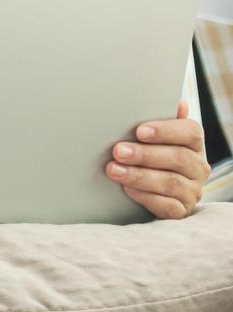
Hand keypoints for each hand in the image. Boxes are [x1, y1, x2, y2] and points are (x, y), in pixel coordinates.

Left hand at [105, 99, 211, 219]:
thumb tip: (178, 101)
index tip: (139, 131)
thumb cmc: (152, 157)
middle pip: (178, 158)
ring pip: (170, 183)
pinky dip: (145, 197)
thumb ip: (163, 120)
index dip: (166, 130)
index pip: (190, 132)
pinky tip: (127, 189)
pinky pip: (166, 206)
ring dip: (139, 175)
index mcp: (194, 144)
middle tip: (118, 151)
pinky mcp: (181, 211)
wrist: (153, 192)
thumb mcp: (155, 138)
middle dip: (145, 154)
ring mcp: (192, 191)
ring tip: (114, 170)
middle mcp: (198, 167)